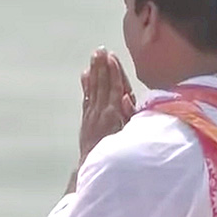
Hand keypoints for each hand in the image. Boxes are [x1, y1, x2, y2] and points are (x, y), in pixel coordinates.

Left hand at [78, 48, 135, 164]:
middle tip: (100, 50)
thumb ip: (129, 114)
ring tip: (94, 56)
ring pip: (94, 88)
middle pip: (102, 84)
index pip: (114, 87)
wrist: (98, 166)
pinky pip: (87, 98)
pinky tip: (86, 74)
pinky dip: (87, 85)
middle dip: (102, 66)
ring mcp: (92, 115)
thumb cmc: (120, 151)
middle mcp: (101, 112)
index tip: (111, 57)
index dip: (113, 72)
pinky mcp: (87, 119)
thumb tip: (126, 96)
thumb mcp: (130, 133)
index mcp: (113, 114)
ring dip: (95, 71)